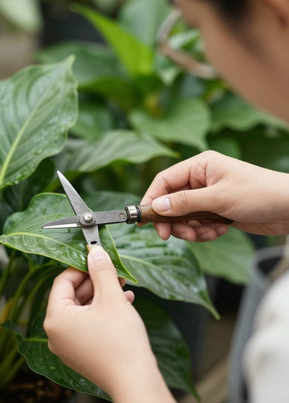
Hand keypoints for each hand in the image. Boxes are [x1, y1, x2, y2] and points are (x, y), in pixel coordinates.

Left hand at [43, 246, 155, 394]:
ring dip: (102, 296)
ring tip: (123, 288)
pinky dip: (103, 313)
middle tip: (114, 273)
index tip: (97, 258)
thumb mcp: (111, 297)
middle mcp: (56, 334)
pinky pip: (88, 325)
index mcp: (56, 318)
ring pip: (82, 310)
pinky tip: (124, 304)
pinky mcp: (81, 354)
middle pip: (72, 296)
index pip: (62, 281)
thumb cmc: (120, 341)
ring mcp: (68, 347)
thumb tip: (94, 251)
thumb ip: (101, 270)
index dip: (81, 267)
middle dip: (95, 282)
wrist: (134, 382)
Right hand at [142, 150, 288, 241]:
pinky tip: (219, 231)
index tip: (145, 220)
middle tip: (175, 236)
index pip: (164, 181)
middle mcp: (201, 179)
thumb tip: (156, 207)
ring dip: (191, 229)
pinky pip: (198, 224)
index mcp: (200, 166)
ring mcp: (209, 196)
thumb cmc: (258, 193)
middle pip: (172, 201)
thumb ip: (185, 203)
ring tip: (207, 233)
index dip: (152, 199)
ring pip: (184, 216)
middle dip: (174, 221)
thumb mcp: (218, 198)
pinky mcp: (216, 211)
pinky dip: (204, 231)